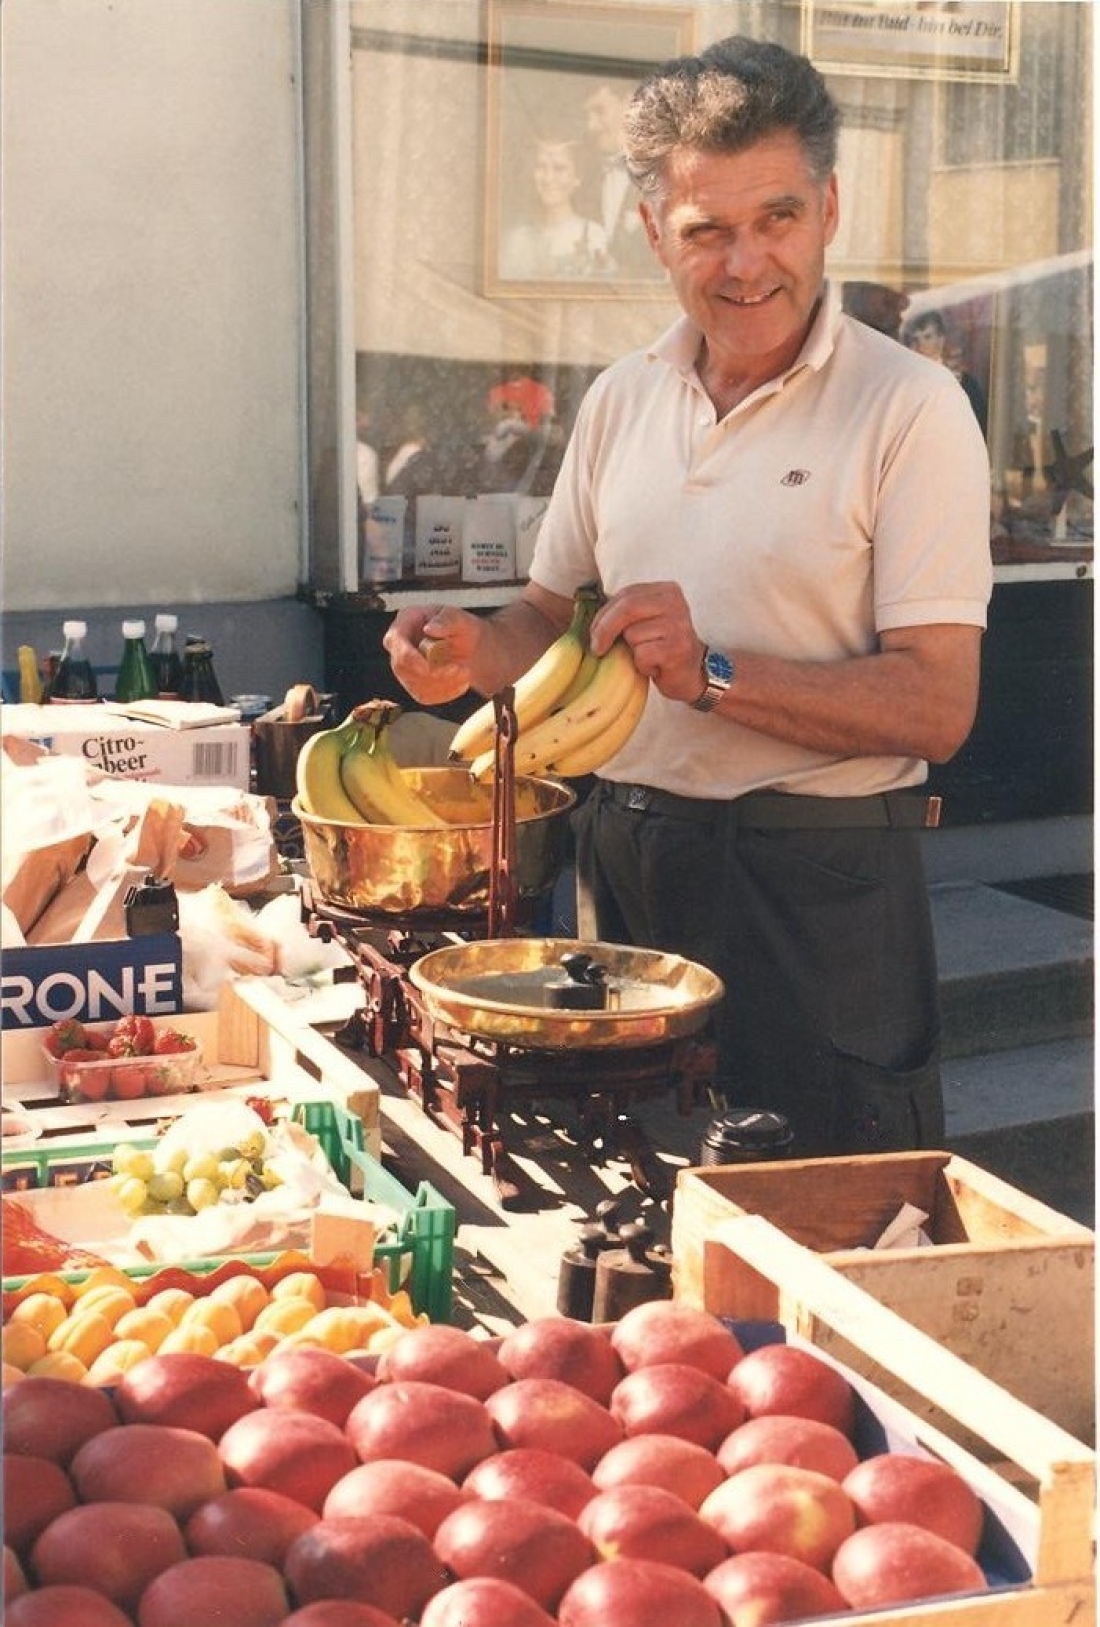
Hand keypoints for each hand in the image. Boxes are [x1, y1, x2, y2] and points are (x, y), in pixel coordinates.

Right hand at [382, 604, 482, 704]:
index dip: (408, 657)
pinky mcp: (414, 686)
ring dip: (443, 684)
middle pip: (402, 668)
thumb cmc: (460, 626)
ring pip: (414, 686)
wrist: (468, 645)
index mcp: (404, 622)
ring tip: (465, 672)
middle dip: (432, 674)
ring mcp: (404, 668)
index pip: (395, 641)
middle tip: (460, 669)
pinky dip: (446, 692)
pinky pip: (425, 697)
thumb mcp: (459, 617)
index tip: (427, 668)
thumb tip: (429, 629)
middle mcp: (398, 646)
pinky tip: (461, 682)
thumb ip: (446, 620)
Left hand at [590, 581, 705, 704]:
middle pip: (626, 609)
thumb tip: (578, 608)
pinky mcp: (678, 649)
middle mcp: (675, 603)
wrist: (692, 674)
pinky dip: (642, 666)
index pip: (625, 595)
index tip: (594, 634)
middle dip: (605, 630)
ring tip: (646, 657)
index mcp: (666, 590)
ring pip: (633, 634)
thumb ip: (621, 611)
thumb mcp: (643, 621)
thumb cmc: (660, 647)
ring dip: (631, 652)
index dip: (603, 615)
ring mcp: (679, 625)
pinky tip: (655, 667)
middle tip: (597, 649)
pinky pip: (642, 655)